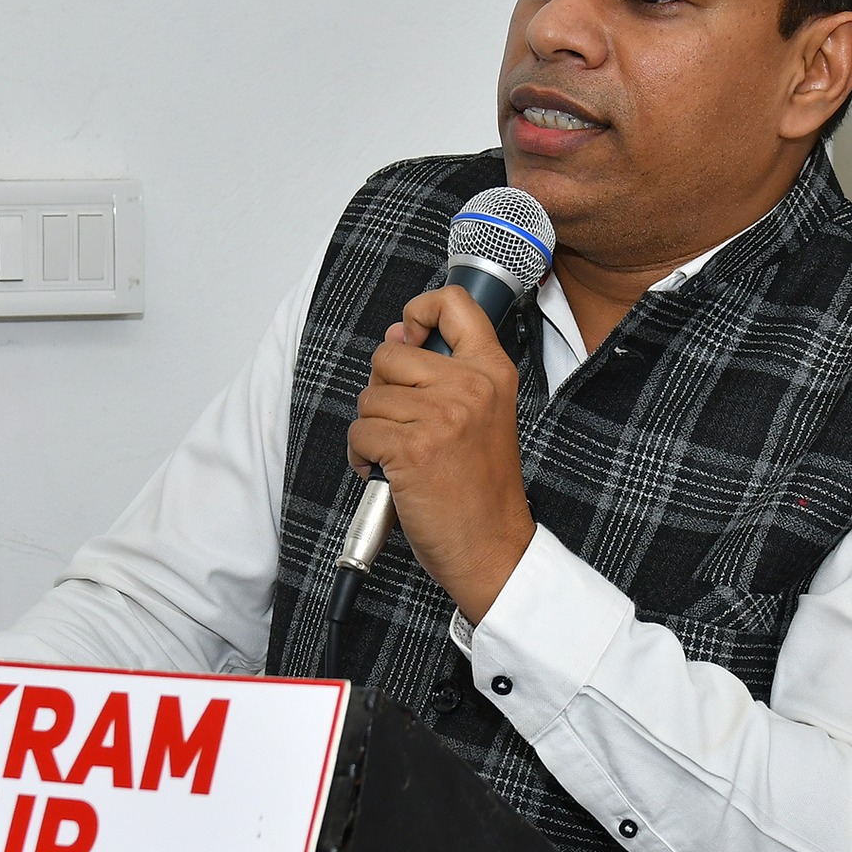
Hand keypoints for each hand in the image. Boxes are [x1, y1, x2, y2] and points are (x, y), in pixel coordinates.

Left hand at [347, 285, 536, 622]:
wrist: (492, 547)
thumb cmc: (483, 489)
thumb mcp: (485, 415)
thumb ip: (447, 373)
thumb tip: (398, 335)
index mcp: (492, 372)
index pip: (454, 303)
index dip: (420, 310)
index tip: (410, 335)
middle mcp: (469, 387)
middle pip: (389, 354)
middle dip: (383, 390)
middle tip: (403, 424)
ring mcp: (440, 417)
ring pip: (369, 398)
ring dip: (371, 430)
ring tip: (399, 455)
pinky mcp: (411, 449)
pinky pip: (359, 433)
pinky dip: (362, 457)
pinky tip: (387, 474)